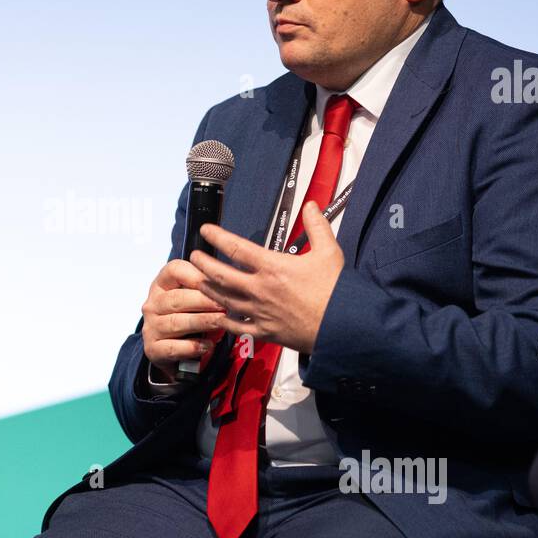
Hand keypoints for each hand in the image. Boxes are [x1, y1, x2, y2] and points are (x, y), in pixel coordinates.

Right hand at [141, 259, 227, 381]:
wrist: (170, 349)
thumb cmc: (187, 316)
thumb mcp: (193, 297)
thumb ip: (206, 288)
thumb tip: (232, 284)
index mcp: (162, 284)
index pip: (174, 271)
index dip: (195, 275)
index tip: (216, 281)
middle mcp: (153, 304)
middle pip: (176, 298)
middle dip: (203, 301)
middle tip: (225, 305)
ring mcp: (151, 327)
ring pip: (176, 323)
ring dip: (201, 322)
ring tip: (221, 322)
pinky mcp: (153, 349)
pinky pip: (172, 347)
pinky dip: (192, 347)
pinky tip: (208, 345)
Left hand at [190, 200, 344, 353]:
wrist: (343, 326)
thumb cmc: (336, 291)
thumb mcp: (329, 251)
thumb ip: (317, 226)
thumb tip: (311, 206)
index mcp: (272, 267)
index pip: (236, 248)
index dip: (217, 237)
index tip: (206, 230)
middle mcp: (260, 289)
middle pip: (221, 274)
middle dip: (203, 263)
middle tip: (194, 256)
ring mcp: (259, 312)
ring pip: (223, 299)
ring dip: (207, 288)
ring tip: (197, 280)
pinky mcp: (264, 331)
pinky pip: (236, 326)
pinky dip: (223, 320)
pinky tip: (216, 316)